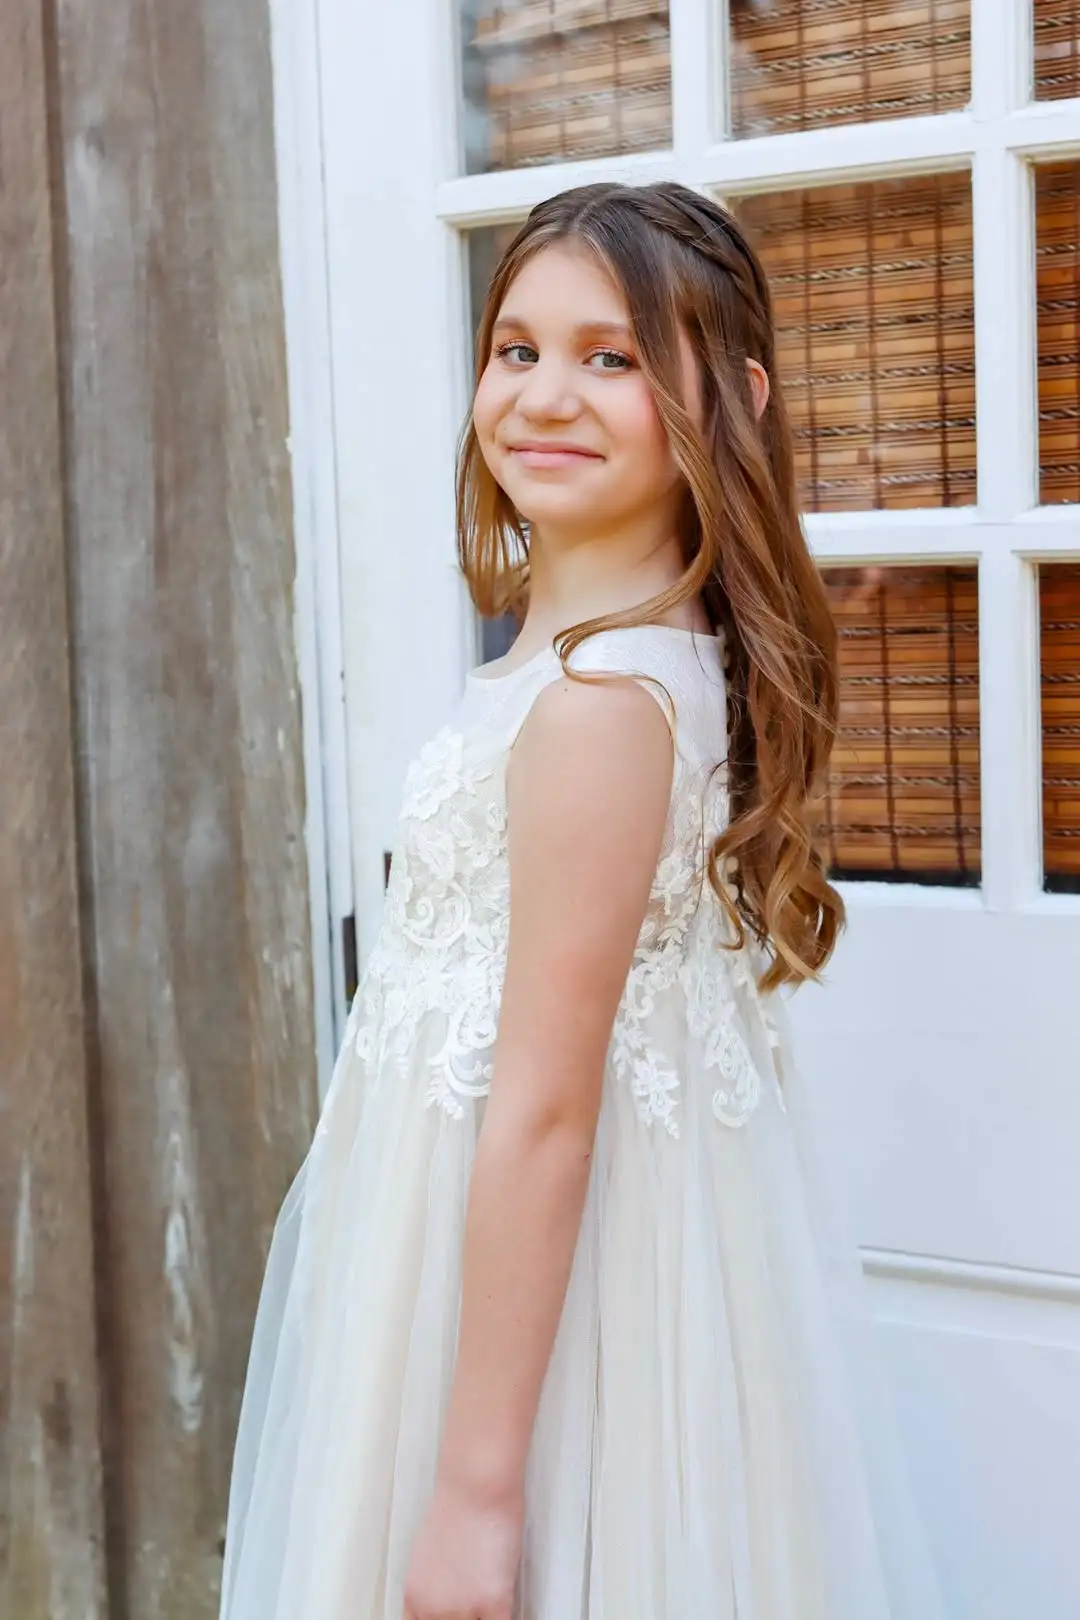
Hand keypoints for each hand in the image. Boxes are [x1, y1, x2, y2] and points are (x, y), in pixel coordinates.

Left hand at [402, 1475, 523, 1619]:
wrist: (476, 1484)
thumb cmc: (456, 1505)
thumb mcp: (428, 1555)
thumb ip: (435, 1587)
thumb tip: (448, 1598)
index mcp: (415, 1597)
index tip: (454, 1616)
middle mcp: (434, 1609)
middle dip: (466, 1618)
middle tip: (476, 1608)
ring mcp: (464, 1609)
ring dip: (485, 1616)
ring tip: (492, 1606)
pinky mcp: (493, 1602)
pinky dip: (505, 1617)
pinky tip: (507, 1606)